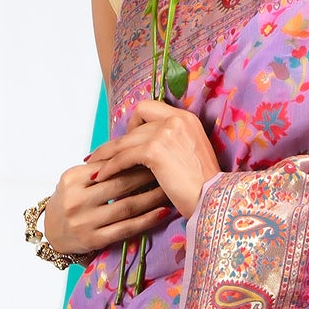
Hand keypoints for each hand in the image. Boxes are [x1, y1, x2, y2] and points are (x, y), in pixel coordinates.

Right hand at [43, 159, 170, 260]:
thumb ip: (100, 168)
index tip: (153, 153)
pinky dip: (147, 220)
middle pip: (119, 184)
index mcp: (72, 179)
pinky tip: (162, 212)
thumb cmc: (70, 200)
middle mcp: (76, 200)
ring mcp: (85, 222)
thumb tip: (133, 150)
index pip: (107, 166)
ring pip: (126, 206)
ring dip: (152, 197)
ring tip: (169, 188)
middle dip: (146, 175)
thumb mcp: (76, 180)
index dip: (132, 159)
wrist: (51, 232)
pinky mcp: (94, 240)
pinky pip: (126, 228)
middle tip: (167, 168)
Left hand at [83, 100, 220, 222]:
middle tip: (105, 154)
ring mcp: (165, 132)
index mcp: (186, 118)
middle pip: (135, 121)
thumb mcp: (191, 155)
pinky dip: (110, 166)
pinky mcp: (154, 150)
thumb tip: (144, 150)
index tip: (129, 140)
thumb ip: (172, 144)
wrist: (214, 200)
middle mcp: (176, 119)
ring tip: (94, 165)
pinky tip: (101, 176)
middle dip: (118, 138)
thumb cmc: (204, 187)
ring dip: (107, 154)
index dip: (135, 123)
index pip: (150, 108)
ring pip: (125, 140)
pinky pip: (123, 156)